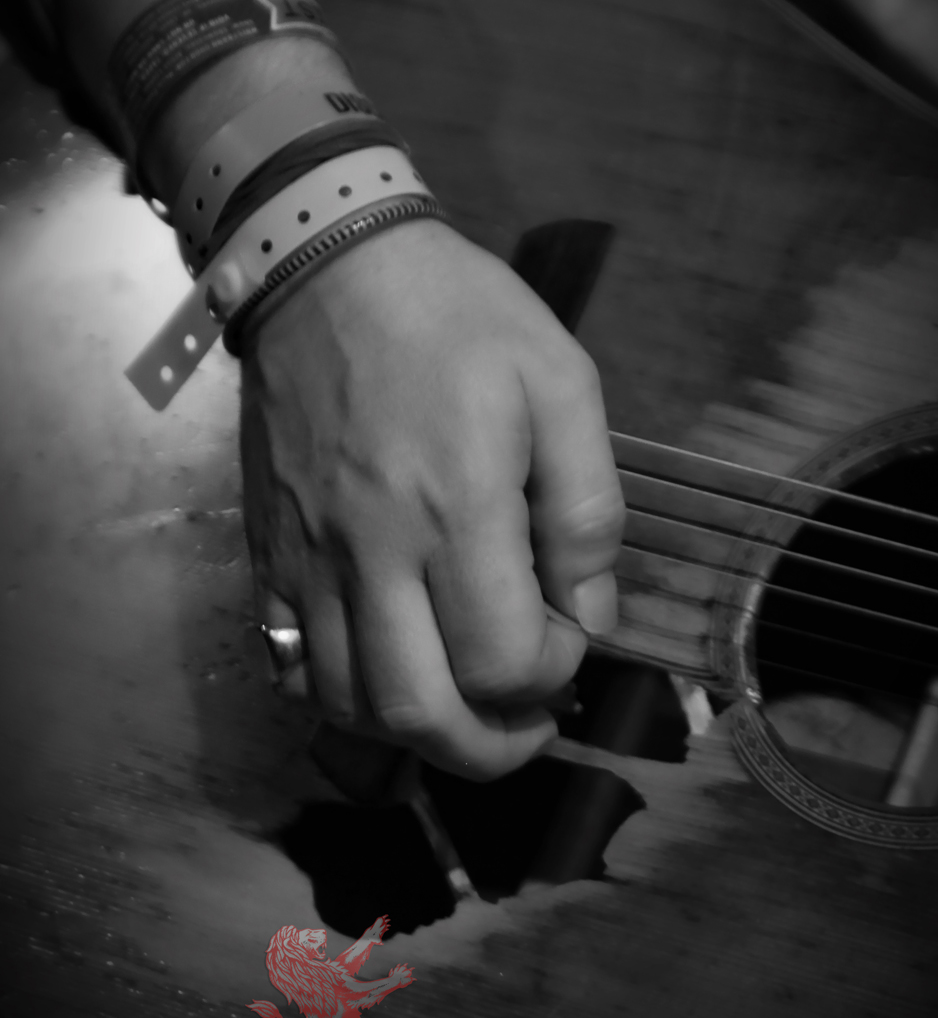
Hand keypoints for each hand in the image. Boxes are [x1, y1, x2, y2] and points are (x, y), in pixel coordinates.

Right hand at [240, 219, 623, 779]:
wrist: (324, 267)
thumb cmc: (458, 317)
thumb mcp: (560, 382)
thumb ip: (587, 508)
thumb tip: (588, 612)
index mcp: (457, 508)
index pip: (504, 660)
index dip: (552, 675)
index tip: (566, 635)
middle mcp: (373, 552)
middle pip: (419, 714)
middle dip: (489, 750)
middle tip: (525, 724)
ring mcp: (309, 558)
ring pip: (348, 705)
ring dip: (416, 733)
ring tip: (462, 703)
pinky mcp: (268, 551)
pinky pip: (290, 663)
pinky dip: (341, 696)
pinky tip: (384, 668)